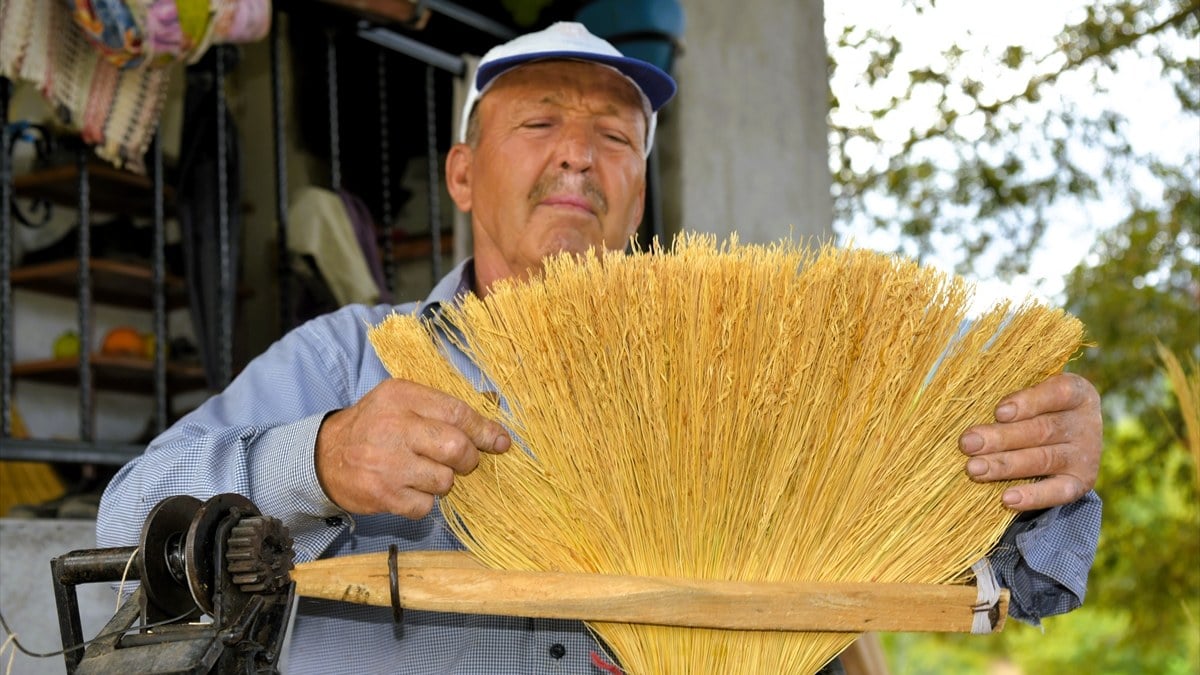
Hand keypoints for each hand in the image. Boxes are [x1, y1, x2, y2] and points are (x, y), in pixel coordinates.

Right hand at [315, 379, 509, 518]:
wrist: (325, 456)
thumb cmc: (374, 427)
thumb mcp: (400, 402)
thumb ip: (439, 409)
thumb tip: (492, 431)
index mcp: (401, 397)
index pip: (457, 413)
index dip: (485, 430)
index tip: (500, 442)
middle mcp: (394, 427)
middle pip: (456, 447)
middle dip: (468, 459)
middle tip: (463, 462)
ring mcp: (387, 463)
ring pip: (445, 480)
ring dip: (443, 482)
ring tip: (424, 474)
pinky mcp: (383, 494)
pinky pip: (425, 506)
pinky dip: (423, 502)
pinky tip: (408, 489)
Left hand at [959, 372, 1101, 511]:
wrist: (1066, 440)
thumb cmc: (1036, 410)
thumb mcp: (1032, 397)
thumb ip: (1012, 402)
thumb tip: (973, 413)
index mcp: (1076, 393)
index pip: (1057, 393)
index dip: (1029, 402)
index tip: (999, 412)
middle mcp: (1085, 423)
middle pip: (1041, 430)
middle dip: (1000, 437)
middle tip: (968, 443)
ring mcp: (1085, 454)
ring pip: (1042, 459)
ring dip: (1005, 465)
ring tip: (974, 469)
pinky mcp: (1080, 482)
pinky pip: (1058, 491)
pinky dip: (1032, 496)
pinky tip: (1007, 498)